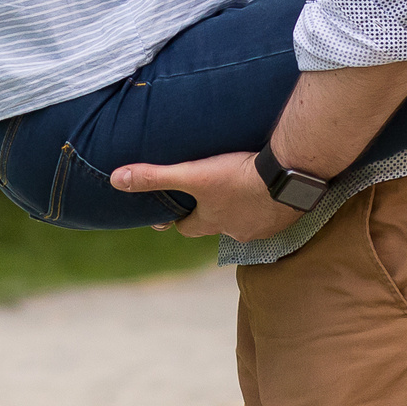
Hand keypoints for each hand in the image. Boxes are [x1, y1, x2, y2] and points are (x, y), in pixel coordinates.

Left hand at [110, 151, 304, 241]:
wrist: (291, 176)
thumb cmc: (240, 177)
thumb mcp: (193, 175)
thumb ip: (156, 177)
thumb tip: (116, 180)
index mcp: (212, 221)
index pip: (187, 228)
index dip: (178, 218)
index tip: (173, 210)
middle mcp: (237, 230)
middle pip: (217, 224)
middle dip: (212, 212)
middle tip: (211, 192)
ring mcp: (264, 227)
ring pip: (247, 220)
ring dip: (243, 207)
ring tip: (243, 187)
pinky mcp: (287, 217)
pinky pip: (274, 213)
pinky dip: (269, 203)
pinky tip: (272, 188)